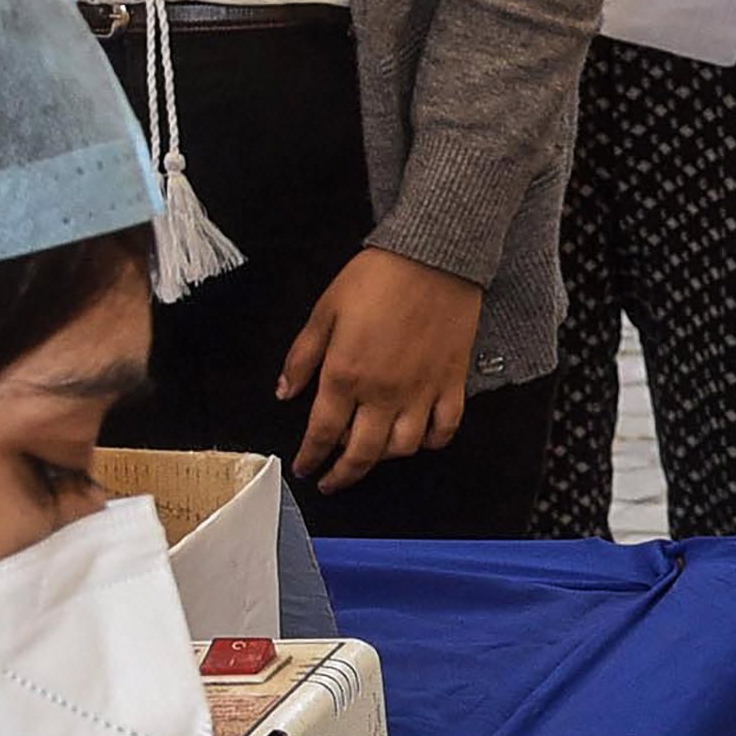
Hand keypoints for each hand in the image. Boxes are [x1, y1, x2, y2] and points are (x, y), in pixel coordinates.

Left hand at [280, 247, 483, 490]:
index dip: (310, 457)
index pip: (322, 433)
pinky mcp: (451, 383)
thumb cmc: (378, 277)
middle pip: (361, 453)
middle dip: (342, 474)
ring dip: (382, 460)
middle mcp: (382, 392)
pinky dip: (430, 442)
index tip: (304, 466)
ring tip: (371, 455)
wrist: (433, 255)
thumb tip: (284, 391)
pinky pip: (444, 429)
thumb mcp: (324, 310)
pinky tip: (419, 439)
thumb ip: (302, 356)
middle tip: (331, 480)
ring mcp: (420, 391)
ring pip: (402, 449)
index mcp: (345, 374)